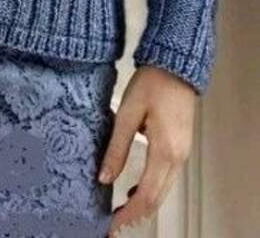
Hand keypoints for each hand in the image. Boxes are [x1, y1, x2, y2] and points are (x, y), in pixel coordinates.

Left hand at [98, 65, 196, 234]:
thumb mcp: (128, 112)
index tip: (111, 224)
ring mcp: (182, 153)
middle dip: (135, 214)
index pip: (146, 195)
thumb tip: (104, 177)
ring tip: (119, 210)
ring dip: (143, 204)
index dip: (129, 214)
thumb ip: (116, 147)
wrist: (176, 64)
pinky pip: (166, 178)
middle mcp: (177, 157)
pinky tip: (134, 190)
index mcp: (165, 150)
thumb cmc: (152, 82)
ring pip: (163, 190)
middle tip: (112, 222)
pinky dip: (151, 190)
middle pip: (157, 199)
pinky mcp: (180, 146)